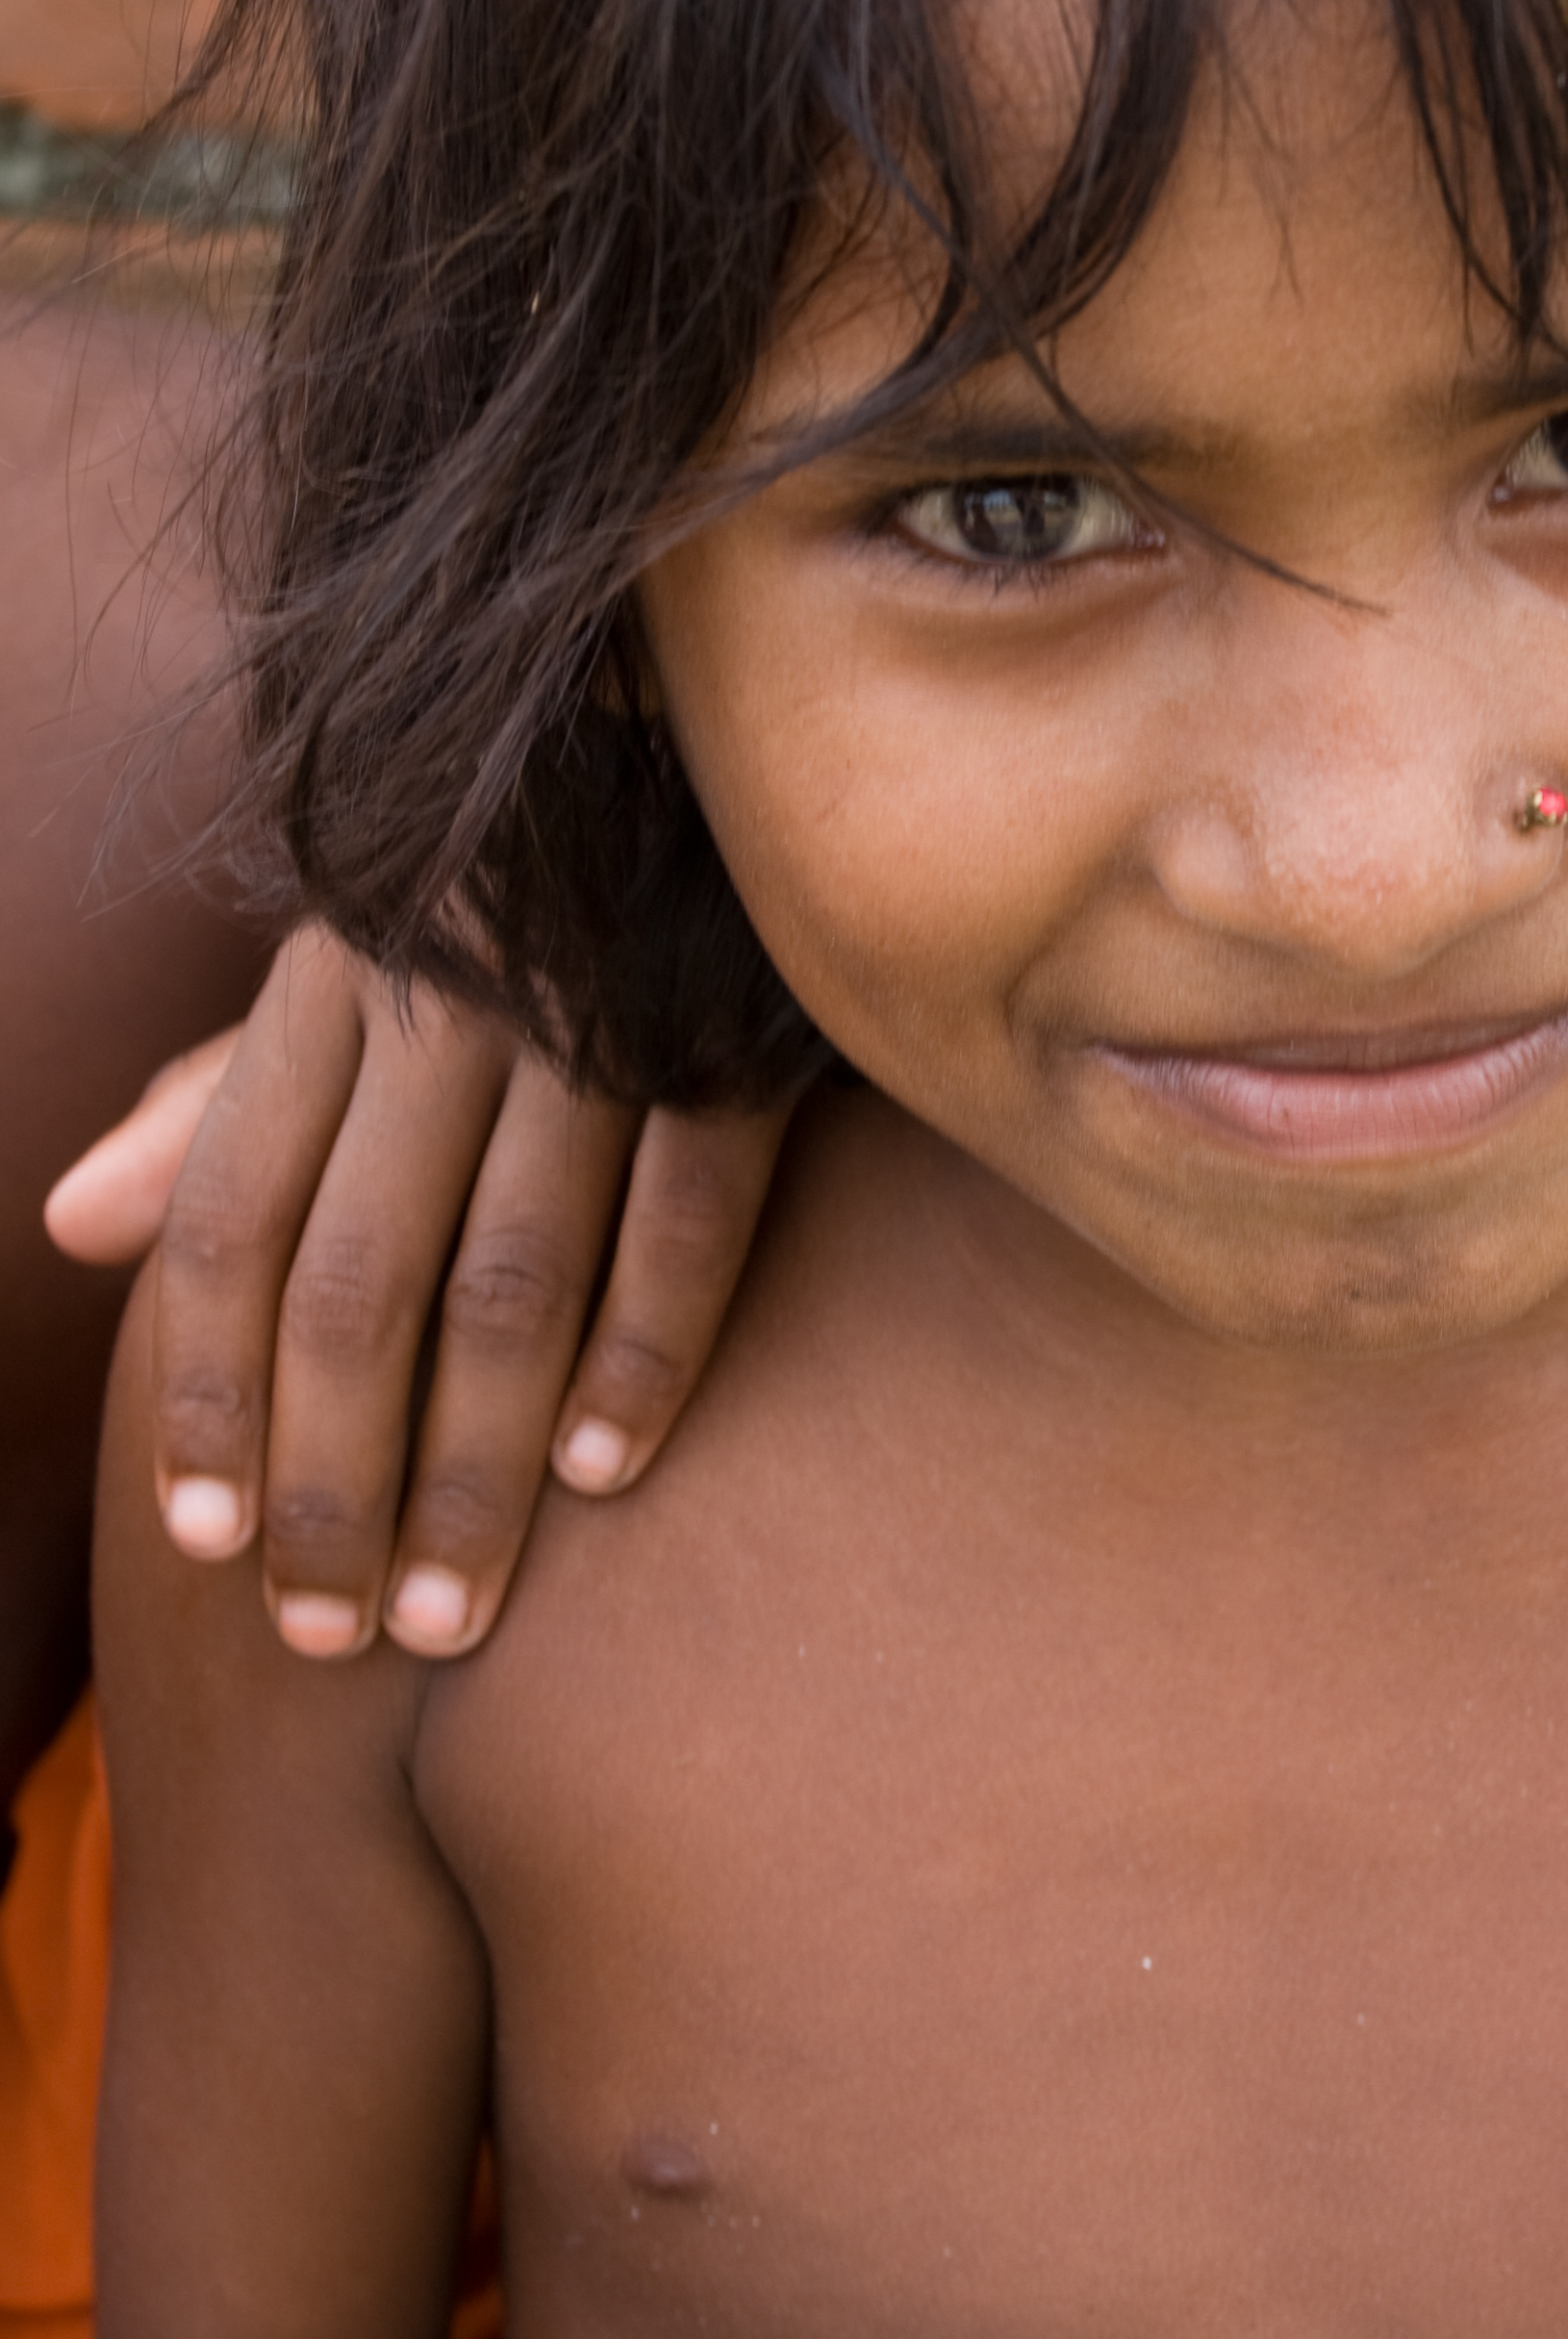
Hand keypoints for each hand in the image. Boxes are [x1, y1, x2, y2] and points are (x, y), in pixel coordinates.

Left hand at [44, 926, 791, 1659]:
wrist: (692, 701)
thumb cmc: (501, 874)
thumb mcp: (340, 956)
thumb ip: (211, 1098)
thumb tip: (68, 1230)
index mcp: (334, 986)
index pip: (231, 1214)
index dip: (205, 1388)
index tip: (201, 1544)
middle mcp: (444, 1007)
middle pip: (355, 1279)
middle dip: (329, 1478)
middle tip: (325, 1638)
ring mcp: (592, 1024)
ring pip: (509, 1277)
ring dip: (469, 1464)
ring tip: (447, 1615)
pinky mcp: (730, 1036)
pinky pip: (683, 1217)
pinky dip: (641, 1353)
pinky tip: (601, 1476)